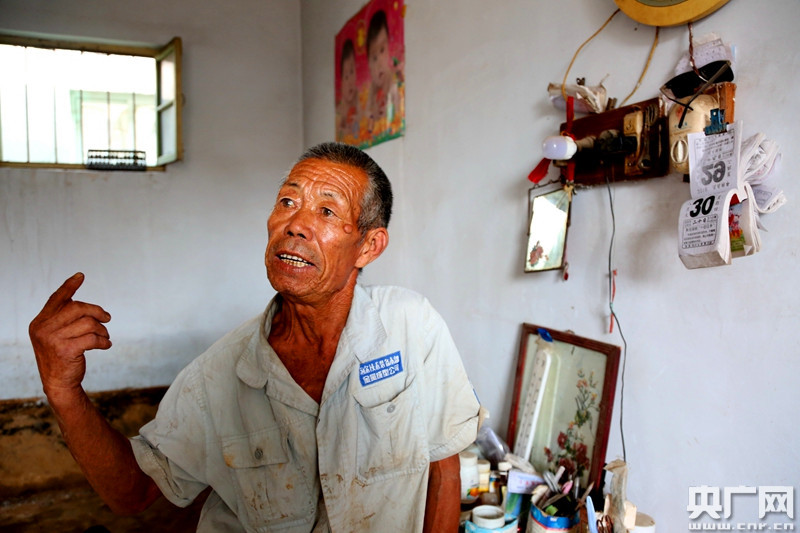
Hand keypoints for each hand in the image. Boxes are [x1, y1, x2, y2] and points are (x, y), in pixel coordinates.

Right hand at [29, 273, 111, 397]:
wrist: (58, 383)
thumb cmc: (61, 356)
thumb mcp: (56, 335)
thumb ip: (64, 319)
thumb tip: (86, 307)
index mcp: (39, 322)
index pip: (56, 299)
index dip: (69, 286)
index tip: (81, 275)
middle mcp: (43, 329)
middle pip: (78, 308)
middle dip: (97, 312)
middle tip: (107, 318)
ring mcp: (53, 339)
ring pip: (88, 324)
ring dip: (102, 330)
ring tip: (105, 336)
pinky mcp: (66, 350)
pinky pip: (93, 338)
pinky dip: (104, 341)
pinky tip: (106, 345)